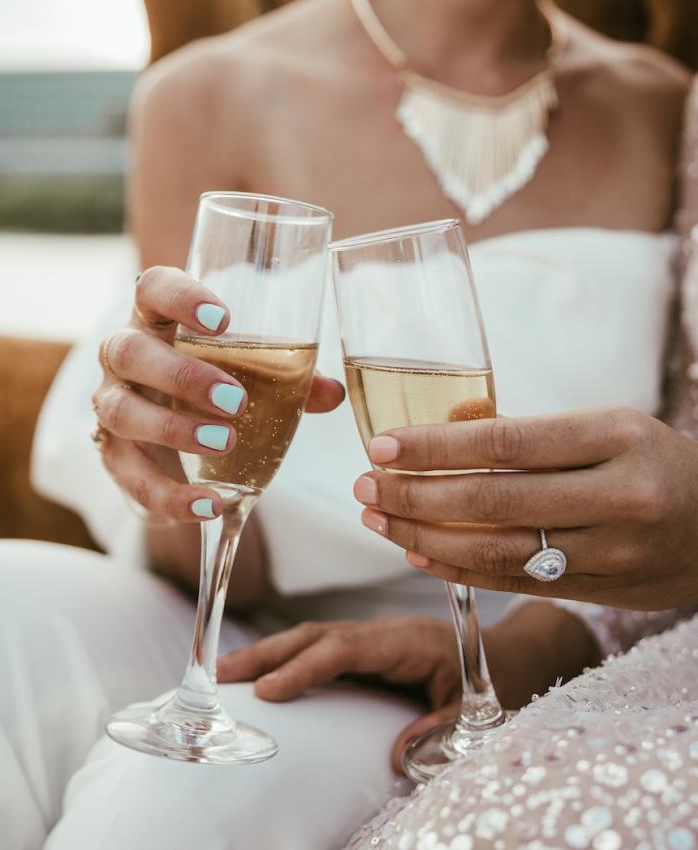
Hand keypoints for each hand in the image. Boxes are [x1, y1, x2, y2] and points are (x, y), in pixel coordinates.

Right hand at [92, 266, 343, 522]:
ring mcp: (112, 405)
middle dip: (182, 375)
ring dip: (174, 429)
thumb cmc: (213, 381)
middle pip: (129, 351)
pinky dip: (170, 495)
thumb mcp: (249, 371)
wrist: (171, 439)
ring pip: (121, 411)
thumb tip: (331, 393)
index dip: (181, 297)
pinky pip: (130, 478)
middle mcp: (124, 357)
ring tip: (226, 443)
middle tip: (236, 399)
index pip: (154, 288)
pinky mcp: (114, 457)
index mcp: (156, 319)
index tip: (223, 319)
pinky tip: (209, 503)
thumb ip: (290, 377)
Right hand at [218, 615, 462, 771]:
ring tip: (223, 674)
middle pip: (314, 635)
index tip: (267, 690)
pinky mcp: (360, 649)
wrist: (497, 654)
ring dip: (266, 654)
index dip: (304, 667)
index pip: (345, 648)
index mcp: (406, 640)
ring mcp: (367, 638)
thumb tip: (396, 754)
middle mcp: (379, 632)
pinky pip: (316, 650)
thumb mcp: (471, 708)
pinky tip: (257, 678)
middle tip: (220, 675)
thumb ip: (439, 728)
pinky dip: (283, 660)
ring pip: (309, 638)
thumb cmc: (483, 681)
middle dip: (265, 653)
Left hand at [354, 407, 697, 609]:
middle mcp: (618, 497)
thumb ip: (530, 433)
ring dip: (426, 536)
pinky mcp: (601, 593)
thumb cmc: (652, 460)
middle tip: (366, 486)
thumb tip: (443, 429)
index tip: (384, 445)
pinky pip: (516, 582)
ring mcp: (611, 553)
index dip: (438, 447)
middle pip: (495, 502)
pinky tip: (419, 552)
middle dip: (417, 495)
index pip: (509, 444)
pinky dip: (459, 569)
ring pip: (499, 551)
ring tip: (378, 519)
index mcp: (616, 438)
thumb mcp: (607, 426)